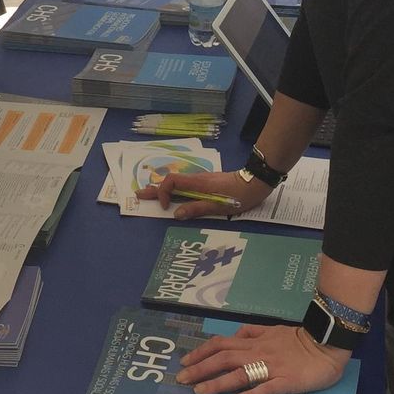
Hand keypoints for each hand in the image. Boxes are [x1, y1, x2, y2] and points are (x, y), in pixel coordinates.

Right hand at [137, 168, 273, 219]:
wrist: (255, 182)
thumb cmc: (239, 196)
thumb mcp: (219, 206)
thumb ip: (197, 209)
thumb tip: (176, 214)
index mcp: (197, 183)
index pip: (171, 182)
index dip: (163, 192)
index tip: (165, 207)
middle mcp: (197, 179)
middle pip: (170, 181)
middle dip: (154, 189)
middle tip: (139, 194)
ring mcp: (202, 181)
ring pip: (177, 183)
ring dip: (163, 189)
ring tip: (150, 195)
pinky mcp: (207, 183)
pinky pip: (185, 185)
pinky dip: (174, 189)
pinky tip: (172, 195)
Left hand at [176, 323, 347, 393]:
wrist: (327, 343)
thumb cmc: (300, 339)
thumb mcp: (272, 329)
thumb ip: (253, 333)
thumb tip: (234, 336)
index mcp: (255, 341)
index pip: (221, 344)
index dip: (202, 352)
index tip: (185, 361)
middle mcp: (258, 352)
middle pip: (224, 358)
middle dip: (200, 368)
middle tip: (182, 380)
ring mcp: (272, 367)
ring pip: (240, 373)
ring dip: (218, 383)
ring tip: (200, 392)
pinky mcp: (287, 381)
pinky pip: (266, 388)